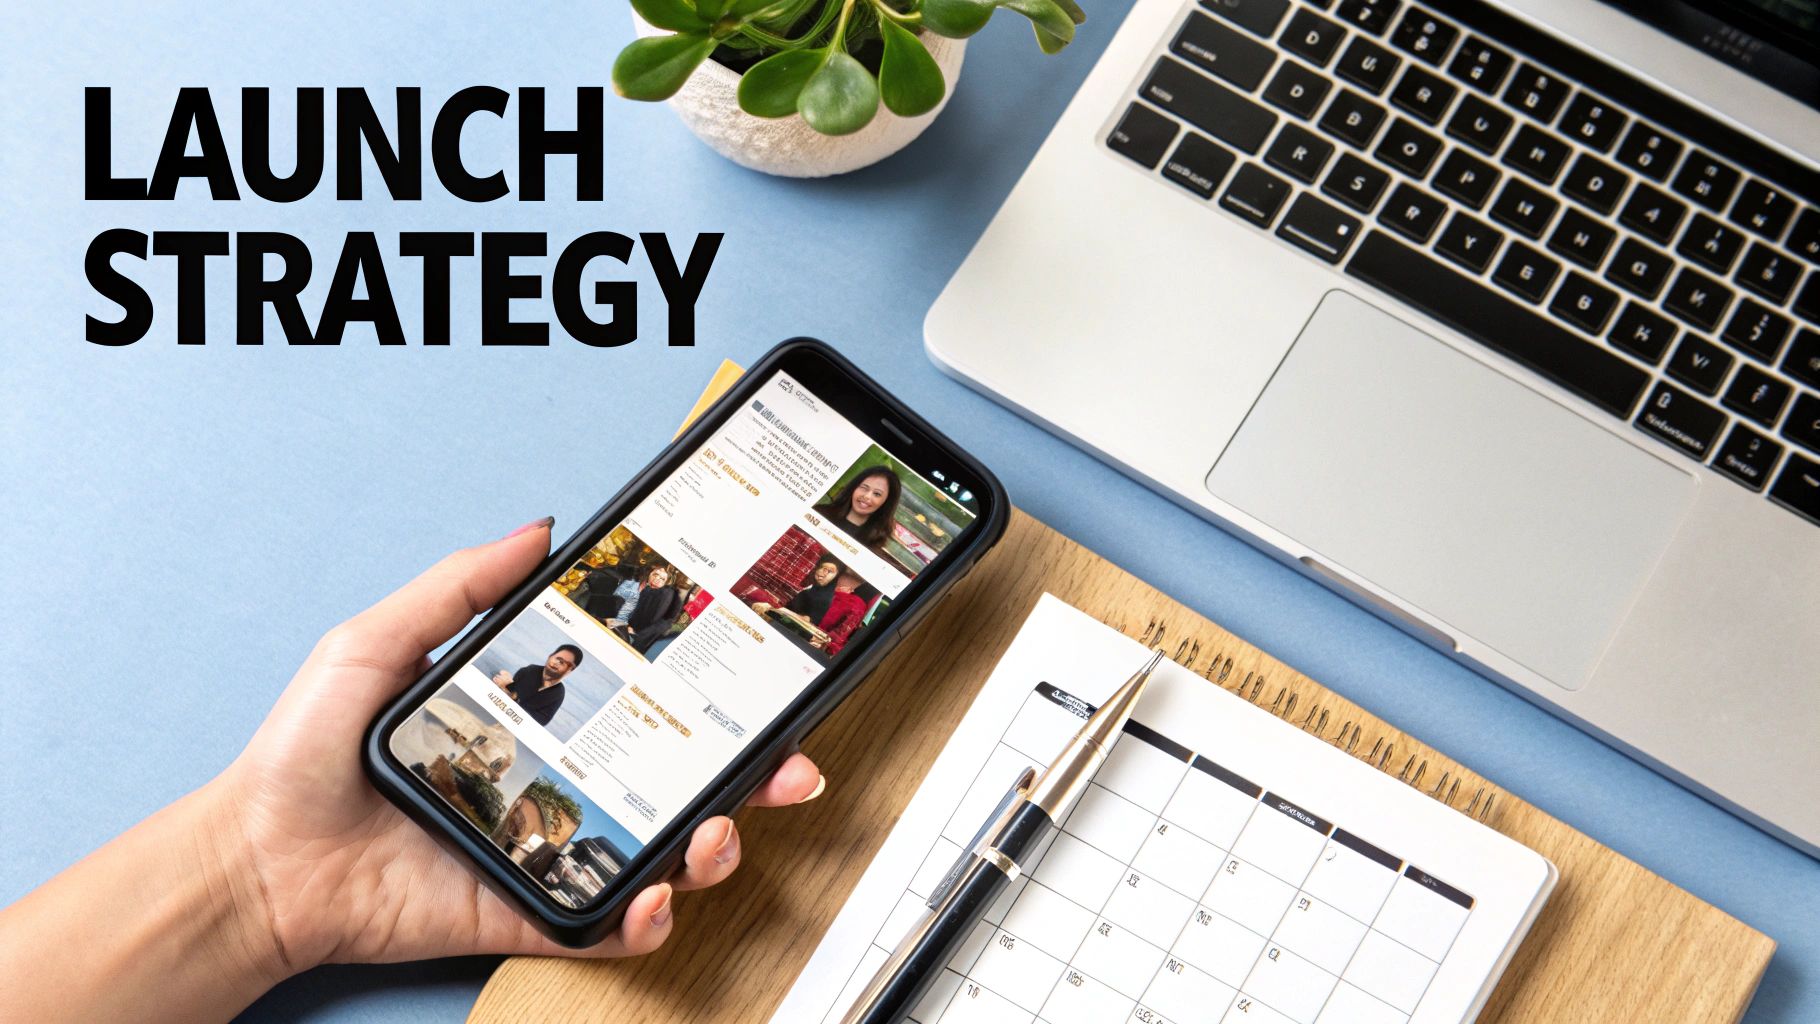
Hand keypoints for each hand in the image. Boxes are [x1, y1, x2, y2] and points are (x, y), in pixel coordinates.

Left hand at [219, 518, 823, 971]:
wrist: (257, 856)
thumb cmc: (308, 751)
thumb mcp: (379, 640)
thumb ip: (459, 588)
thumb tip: (535, 531)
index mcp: (538, 719)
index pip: (643, 700)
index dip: (708, 693)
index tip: (754, 675)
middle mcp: (558, 784)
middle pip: (680, 780)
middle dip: (753, 778)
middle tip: (787, 767)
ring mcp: (548, 851)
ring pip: (662, 854)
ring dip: (712, 847)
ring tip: (719, 832)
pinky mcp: (524, 913)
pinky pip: (603, 925)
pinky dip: (643, 919)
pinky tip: (655, 896)